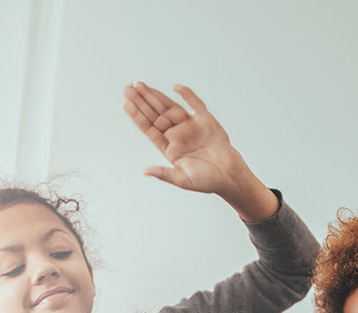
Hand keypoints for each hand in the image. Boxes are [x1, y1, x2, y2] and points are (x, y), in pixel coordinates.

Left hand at [121, 81, 275, 219]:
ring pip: (170, 107)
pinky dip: (187, 95)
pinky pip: (195, 104)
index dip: (138, 116)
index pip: (149, 129)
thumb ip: (165, 174)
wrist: (230, 176)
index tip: (127, 104)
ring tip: (141, 85)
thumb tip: (146, 171)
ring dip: (156, 96)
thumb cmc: (207, 181)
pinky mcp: (206, 120)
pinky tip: (175, 87)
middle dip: (142, 101)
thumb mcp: (183, 179)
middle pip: (155, 114)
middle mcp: (177, 135)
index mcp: (169, 148)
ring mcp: (191, 126)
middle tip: (128, 88)